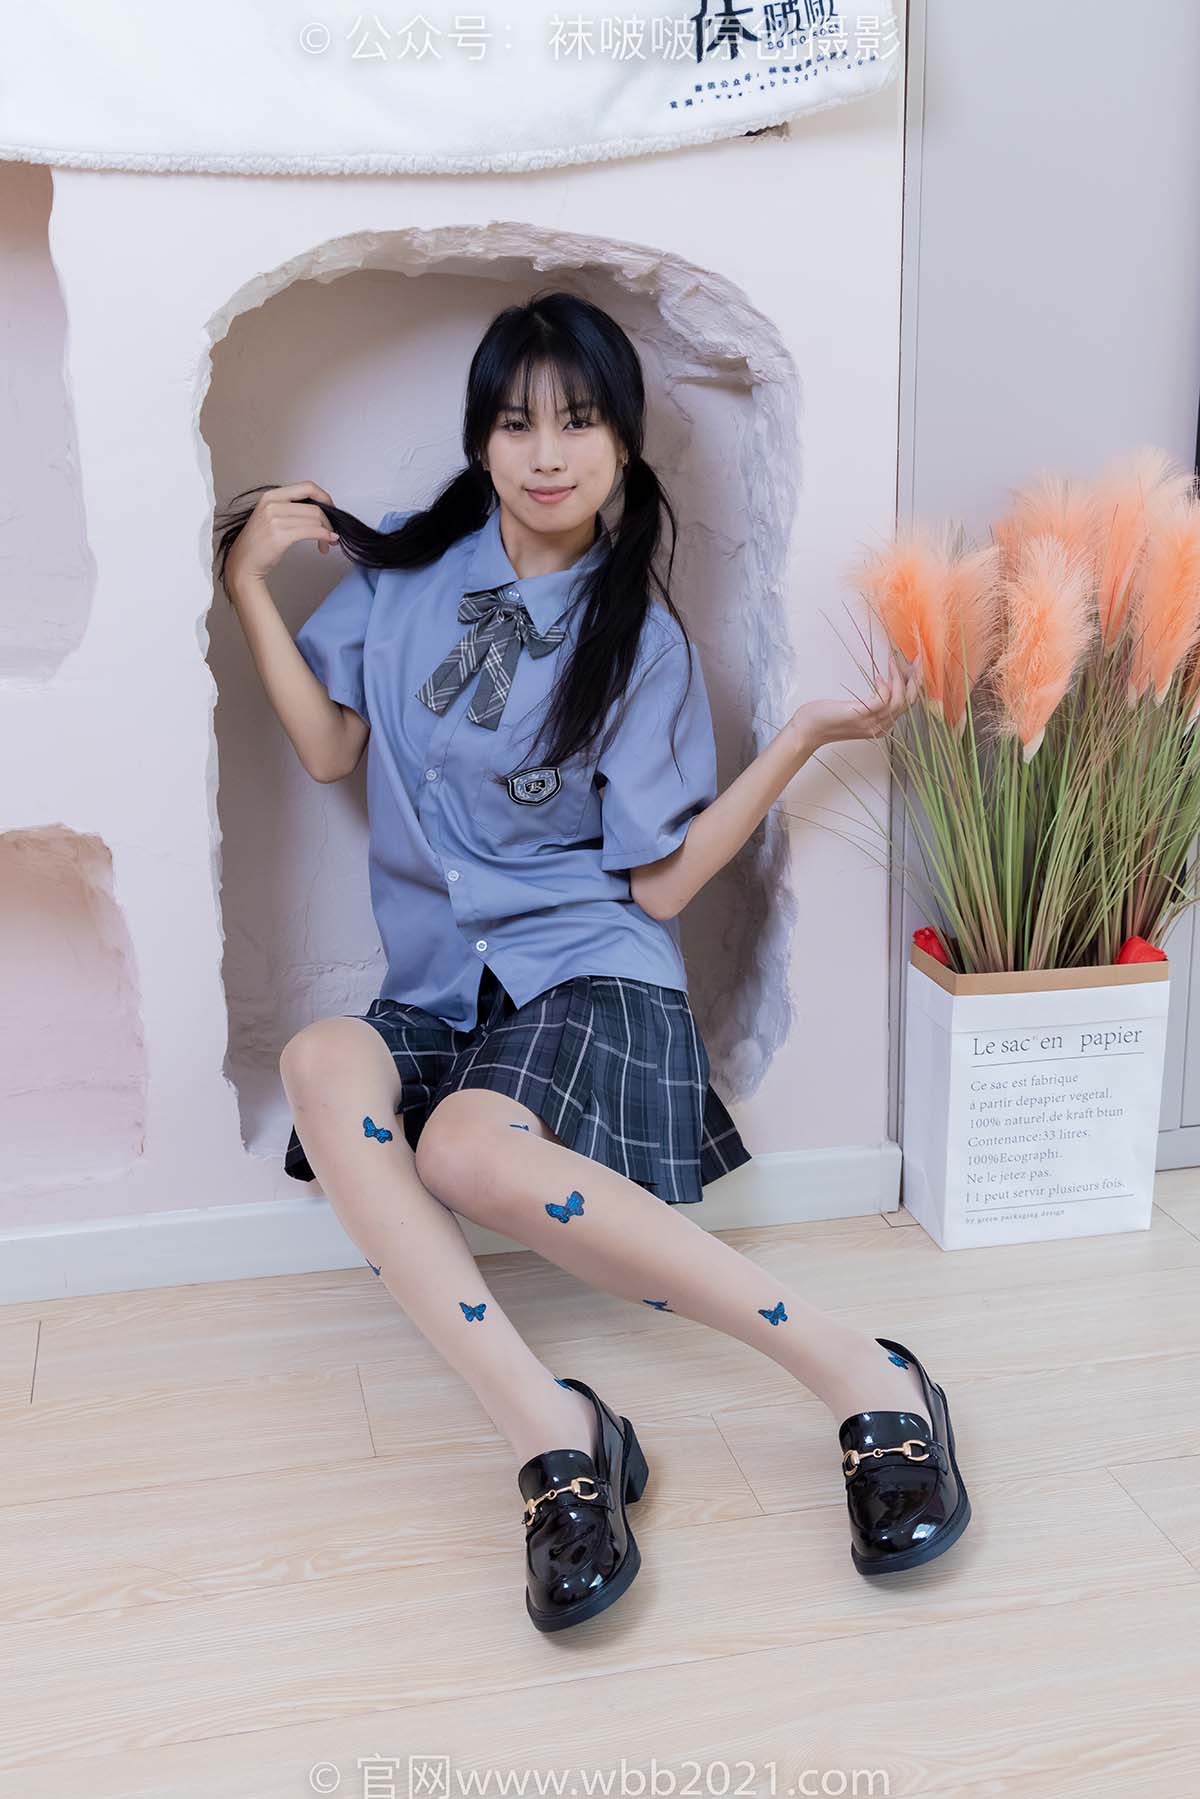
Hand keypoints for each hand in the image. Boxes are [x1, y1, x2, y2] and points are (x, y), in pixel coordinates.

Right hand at [224, 481, 339, 590]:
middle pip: (314, 506)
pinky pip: (311, 531)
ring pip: (315, 519)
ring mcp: (275, 519)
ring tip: (327, 543)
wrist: (243, 563)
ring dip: (327, 532)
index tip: (331, 509)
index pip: (307, 486)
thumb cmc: (259, 543)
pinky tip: (327, 543)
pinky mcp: (280, 535)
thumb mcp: (271, 516)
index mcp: (271, 495)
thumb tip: (320, 512)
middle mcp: (272, 503)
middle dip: (329, 521)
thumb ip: (291, 509)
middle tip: (331, 532)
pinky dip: (324, 536)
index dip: (324, 497)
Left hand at [787, 653, 920, 749]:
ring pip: (899, 700)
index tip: (917, 666)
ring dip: (898, 678)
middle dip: (916, 679)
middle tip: (917, 659)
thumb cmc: (828, 717)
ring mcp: (872, 723)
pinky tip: (879, 676)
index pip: (908, 705)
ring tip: (893, 662)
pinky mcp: (861, 715)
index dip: (915, 684)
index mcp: (882, 725)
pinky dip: (884, 686)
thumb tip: (887, 682)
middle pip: (909, 702)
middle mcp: (881, 726)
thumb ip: (872, 701)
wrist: (809, 729)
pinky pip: (883, 699)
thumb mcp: (856, 709)